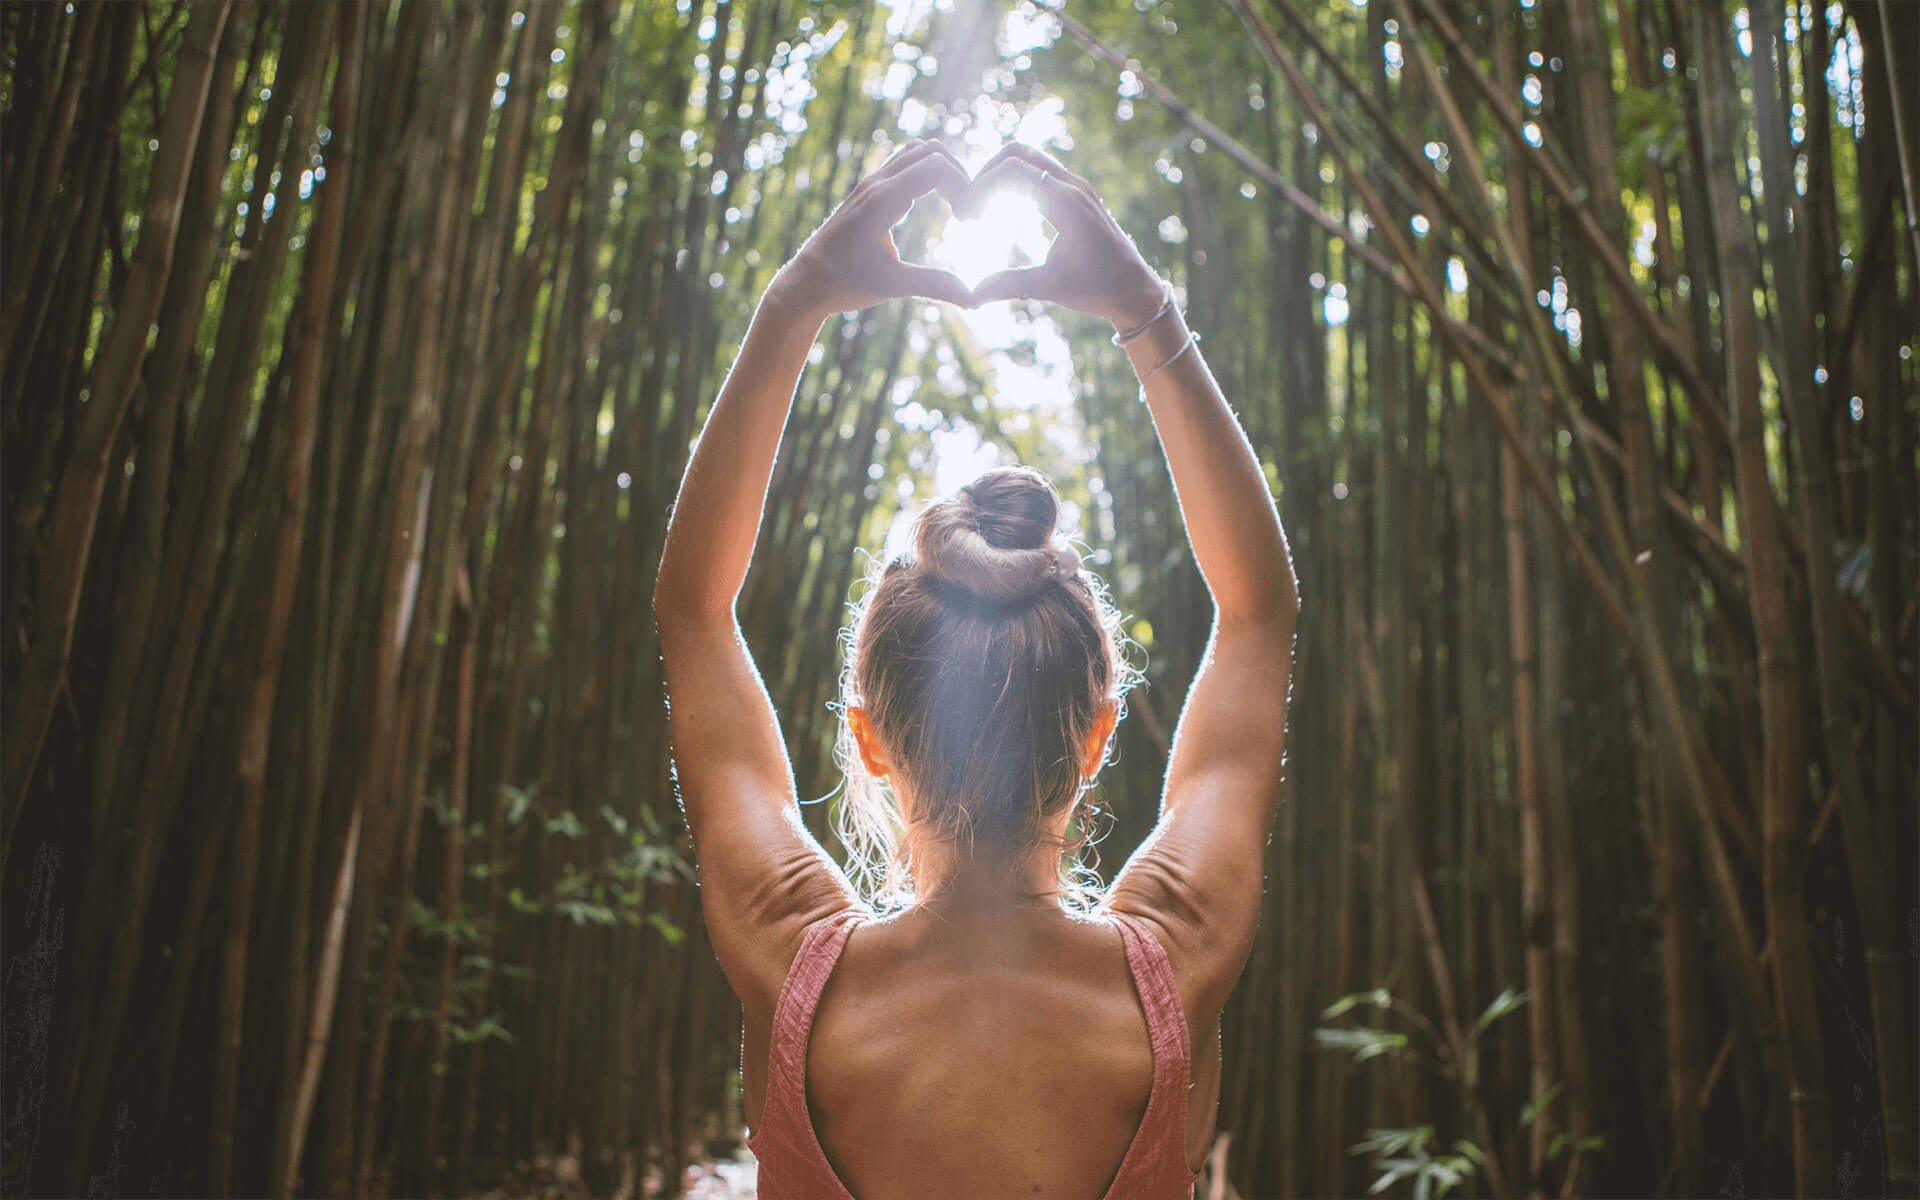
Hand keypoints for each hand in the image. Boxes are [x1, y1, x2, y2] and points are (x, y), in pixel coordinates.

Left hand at [771, 138, 974, 319]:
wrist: (805, 282)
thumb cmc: (843, 284)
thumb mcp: (891, 286)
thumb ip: (934, 285)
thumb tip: (974, 299)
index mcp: (882, 200)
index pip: (936, 167)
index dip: (963, 186)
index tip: (967, 221)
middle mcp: (876, 183)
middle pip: (932, 151)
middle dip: (959, 176)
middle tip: (966, 214)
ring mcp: (872, 183)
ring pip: (918, 151)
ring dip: (944, 171)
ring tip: (955, 206)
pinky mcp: (871, 190)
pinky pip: (906, 164)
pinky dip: (928, 174)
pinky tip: (932, 207)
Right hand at [965, 144, 1165, 328]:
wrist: (1135, 288)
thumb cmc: (1098, 288)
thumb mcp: (1050, 287)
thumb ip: (1010, 284)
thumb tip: (970, 296)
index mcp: (1067, 203)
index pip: (1012, 172)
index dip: (980, 188)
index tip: (965, 218)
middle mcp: (1072, 186)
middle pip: (1017, 153)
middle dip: (985, 174)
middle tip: (969, 210)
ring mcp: (1076, 186)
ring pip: (1028, 158)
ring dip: (999, 175)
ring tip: (981, 209)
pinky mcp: (1076, 193)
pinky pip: (1039, 171)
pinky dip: (1014, 180)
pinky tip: (1002, 209)